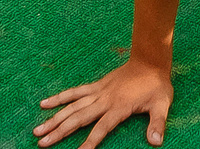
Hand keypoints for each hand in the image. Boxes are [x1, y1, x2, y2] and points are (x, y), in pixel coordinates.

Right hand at [36, 55, 174, 148]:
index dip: (90, 143)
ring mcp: (98, 92)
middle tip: (42, 143)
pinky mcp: (96, 85)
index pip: (101, 129)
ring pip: (71, 106)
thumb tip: (156, 142)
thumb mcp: (161, 105)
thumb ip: (157, 124)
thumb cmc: (156, 85)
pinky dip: (60, 97)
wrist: (150, 59)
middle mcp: (104, 100)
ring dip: (54, 118)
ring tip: (37, 130)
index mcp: (119, 107)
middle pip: (78, 118)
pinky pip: (75, 92)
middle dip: (59, 132)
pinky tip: (44, 103)